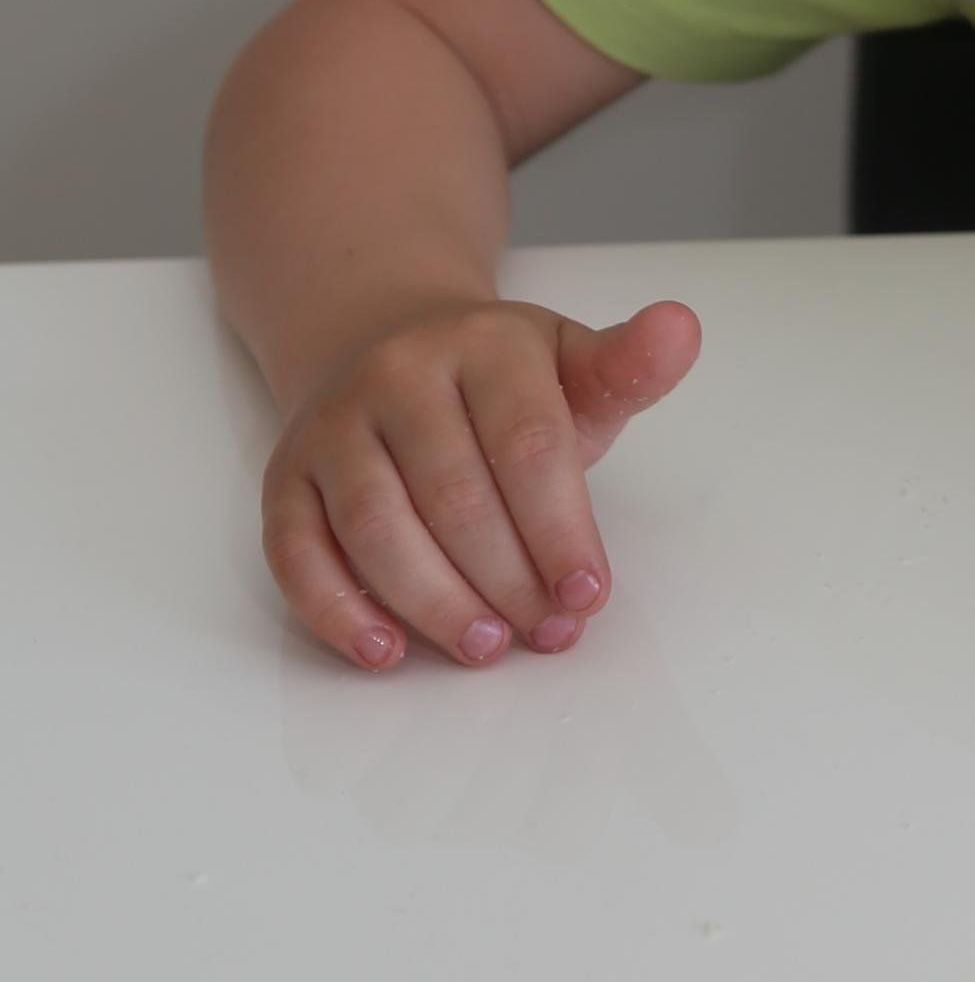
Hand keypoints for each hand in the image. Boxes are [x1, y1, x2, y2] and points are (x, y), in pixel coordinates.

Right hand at [262, 296, 701, 673]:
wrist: (387, 343)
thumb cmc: (501, 384)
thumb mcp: (572, 366)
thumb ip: (629, 367)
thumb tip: (682, 329)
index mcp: (486, 343)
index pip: (529, 444)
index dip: (562, 529)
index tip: (588, 595)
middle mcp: (400, 374)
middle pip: (454, 495)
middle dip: (506, 578)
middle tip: (543, 633)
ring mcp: (335, 424)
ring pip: (376, 525)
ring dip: (431, 601)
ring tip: (483, 646)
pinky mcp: (286, 476)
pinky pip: (296, 550)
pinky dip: (336, 610)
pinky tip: (385, 653)